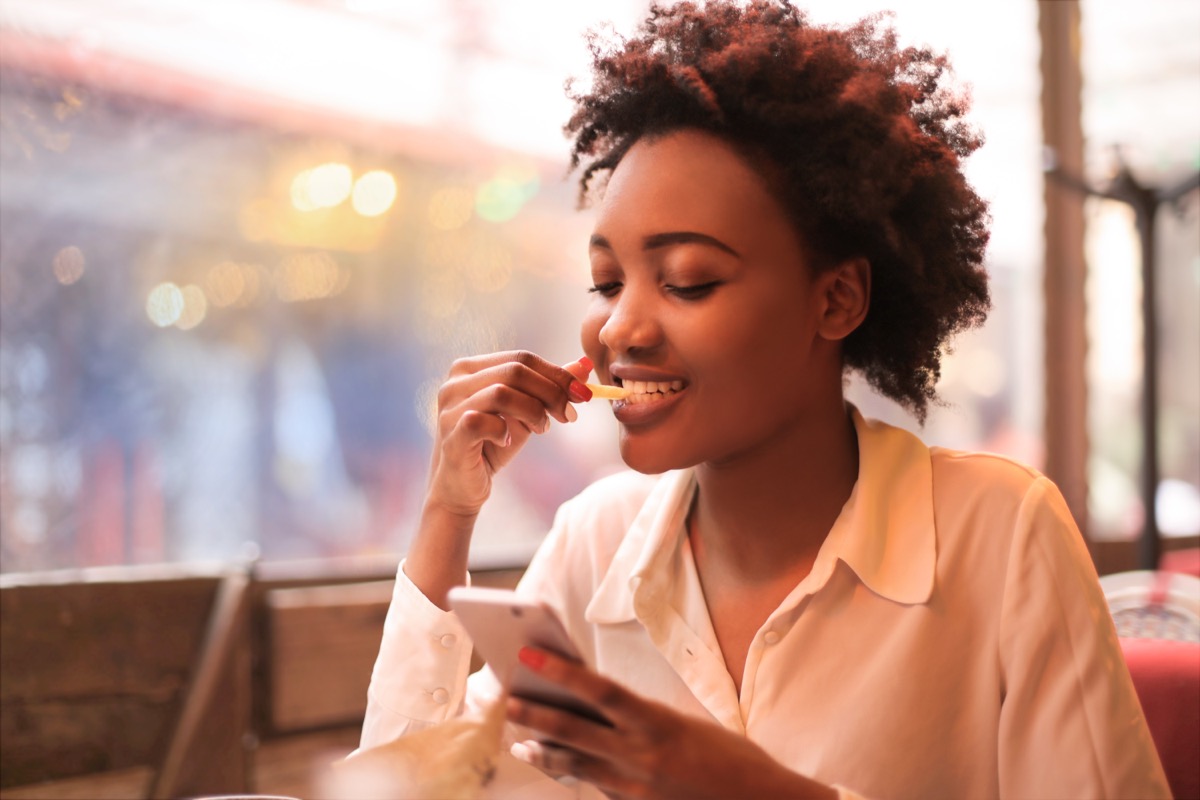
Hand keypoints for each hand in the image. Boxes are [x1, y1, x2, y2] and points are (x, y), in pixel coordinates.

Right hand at [427, 352, 592, 517]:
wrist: (462, 488)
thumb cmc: (492, 446)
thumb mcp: (526, 413)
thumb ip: (550, 388)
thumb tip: (584, 366)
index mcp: (471, 368)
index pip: (522, 358)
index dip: (557, 374)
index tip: (582, 394)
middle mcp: (455, 382)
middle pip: (515, 371)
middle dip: (551, 392)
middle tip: (569, 415)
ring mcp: (449, 407)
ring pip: (501, 392)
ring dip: (533, 411)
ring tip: (541, 429)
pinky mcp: (451, 433)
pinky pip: (482, 421)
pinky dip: (503, 430)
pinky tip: (507, 441)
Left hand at [506, 648, 835, 799]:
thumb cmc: (730, 757)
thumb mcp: (686, 723)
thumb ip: (642, 716)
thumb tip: (598, 702)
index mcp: (658, 722)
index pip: (599, 690)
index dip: (561, 670)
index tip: (529, 653)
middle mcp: (641, 755)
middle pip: (576, 730)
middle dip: (536, 713)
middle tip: (507, 699)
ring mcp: (636, 787)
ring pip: (577, 765)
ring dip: (545, 751)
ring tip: (520, 740)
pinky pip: (597, 788)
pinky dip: (575, 775)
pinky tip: (557, 767)